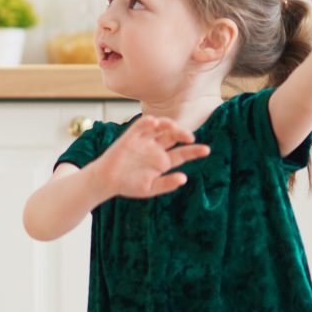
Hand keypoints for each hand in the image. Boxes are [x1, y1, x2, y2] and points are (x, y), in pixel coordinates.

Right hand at [94, 115, 209, 200]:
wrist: (105, 181)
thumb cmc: (128, 186)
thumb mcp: (150, 189)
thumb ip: (166, 184)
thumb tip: (184, 178)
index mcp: (163, 162)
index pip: (183, 153)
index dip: (195, 151)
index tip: (206, 150)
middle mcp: (156, 148)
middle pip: (174, 136)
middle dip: (184, 134)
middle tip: (190, 138)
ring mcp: (144, 141)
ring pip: (161, 127)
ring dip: (169, 125)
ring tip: (174, 128)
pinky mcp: (131, 136)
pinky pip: (141, 125)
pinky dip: (148, 122)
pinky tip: (154, 122)